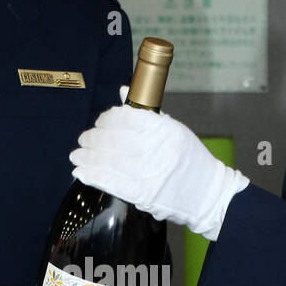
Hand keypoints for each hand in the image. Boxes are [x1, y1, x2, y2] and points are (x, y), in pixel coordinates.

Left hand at [70, 103, 248, 240]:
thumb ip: (146, 113)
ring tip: (77, 156)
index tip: (100, 121)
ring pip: (110, 162)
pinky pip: (114, 183)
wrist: (208, 195)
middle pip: (115, 140)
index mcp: (166, 130)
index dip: (108, 119)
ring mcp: (152, 174)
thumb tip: (122, 90)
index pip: (128, 118)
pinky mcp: (146, 195)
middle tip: (83, 139)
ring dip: (89, 158)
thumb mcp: (174, 130)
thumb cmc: (190, 161)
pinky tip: (82, 172)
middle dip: (94, 139)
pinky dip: (94, 177)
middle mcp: (159, 150)